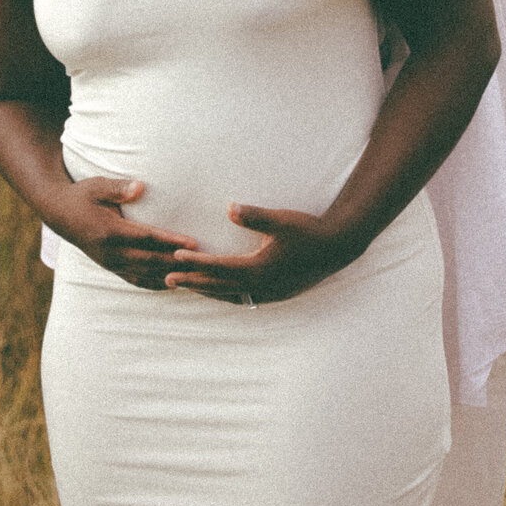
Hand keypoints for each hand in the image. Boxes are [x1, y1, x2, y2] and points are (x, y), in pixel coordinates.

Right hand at [51, 174, 198, 289]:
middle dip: (177, 263)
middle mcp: (111, 252)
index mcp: (110, 232)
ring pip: (145, 274)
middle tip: (203, 264)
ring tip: (194, 278)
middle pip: (150, 260)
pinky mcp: (110, 267)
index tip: (193, 243)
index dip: (171, 242)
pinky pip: (135, 279)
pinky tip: (171, 285)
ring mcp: (110, 263)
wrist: (60, 213)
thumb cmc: (83, 195)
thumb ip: (118, 188)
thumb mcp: (97, 186)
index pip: (147, 238)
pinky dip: (154, 283)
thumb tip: (140, 187)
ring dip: (169, 276)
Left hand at [163, 204, 361, 304]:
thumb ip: (254, 216)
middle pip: (219, 286)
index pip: (219, 267)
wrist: (338, 247)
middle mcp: (261, 285)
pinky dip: (227, 294)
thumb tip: (228, 208)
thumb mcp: (281, 219)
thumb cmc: (308, 229)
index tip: (176, 257)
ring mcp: (269, 293)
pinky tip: (222, 292)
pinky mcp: (276, 293)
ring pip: (230, 295)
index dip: (196, 262)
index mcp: (259, 268)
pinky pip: (244, 298)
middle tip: (167, 280)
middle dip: (193, 282)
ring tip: (187, 288)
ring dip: (208, 291)